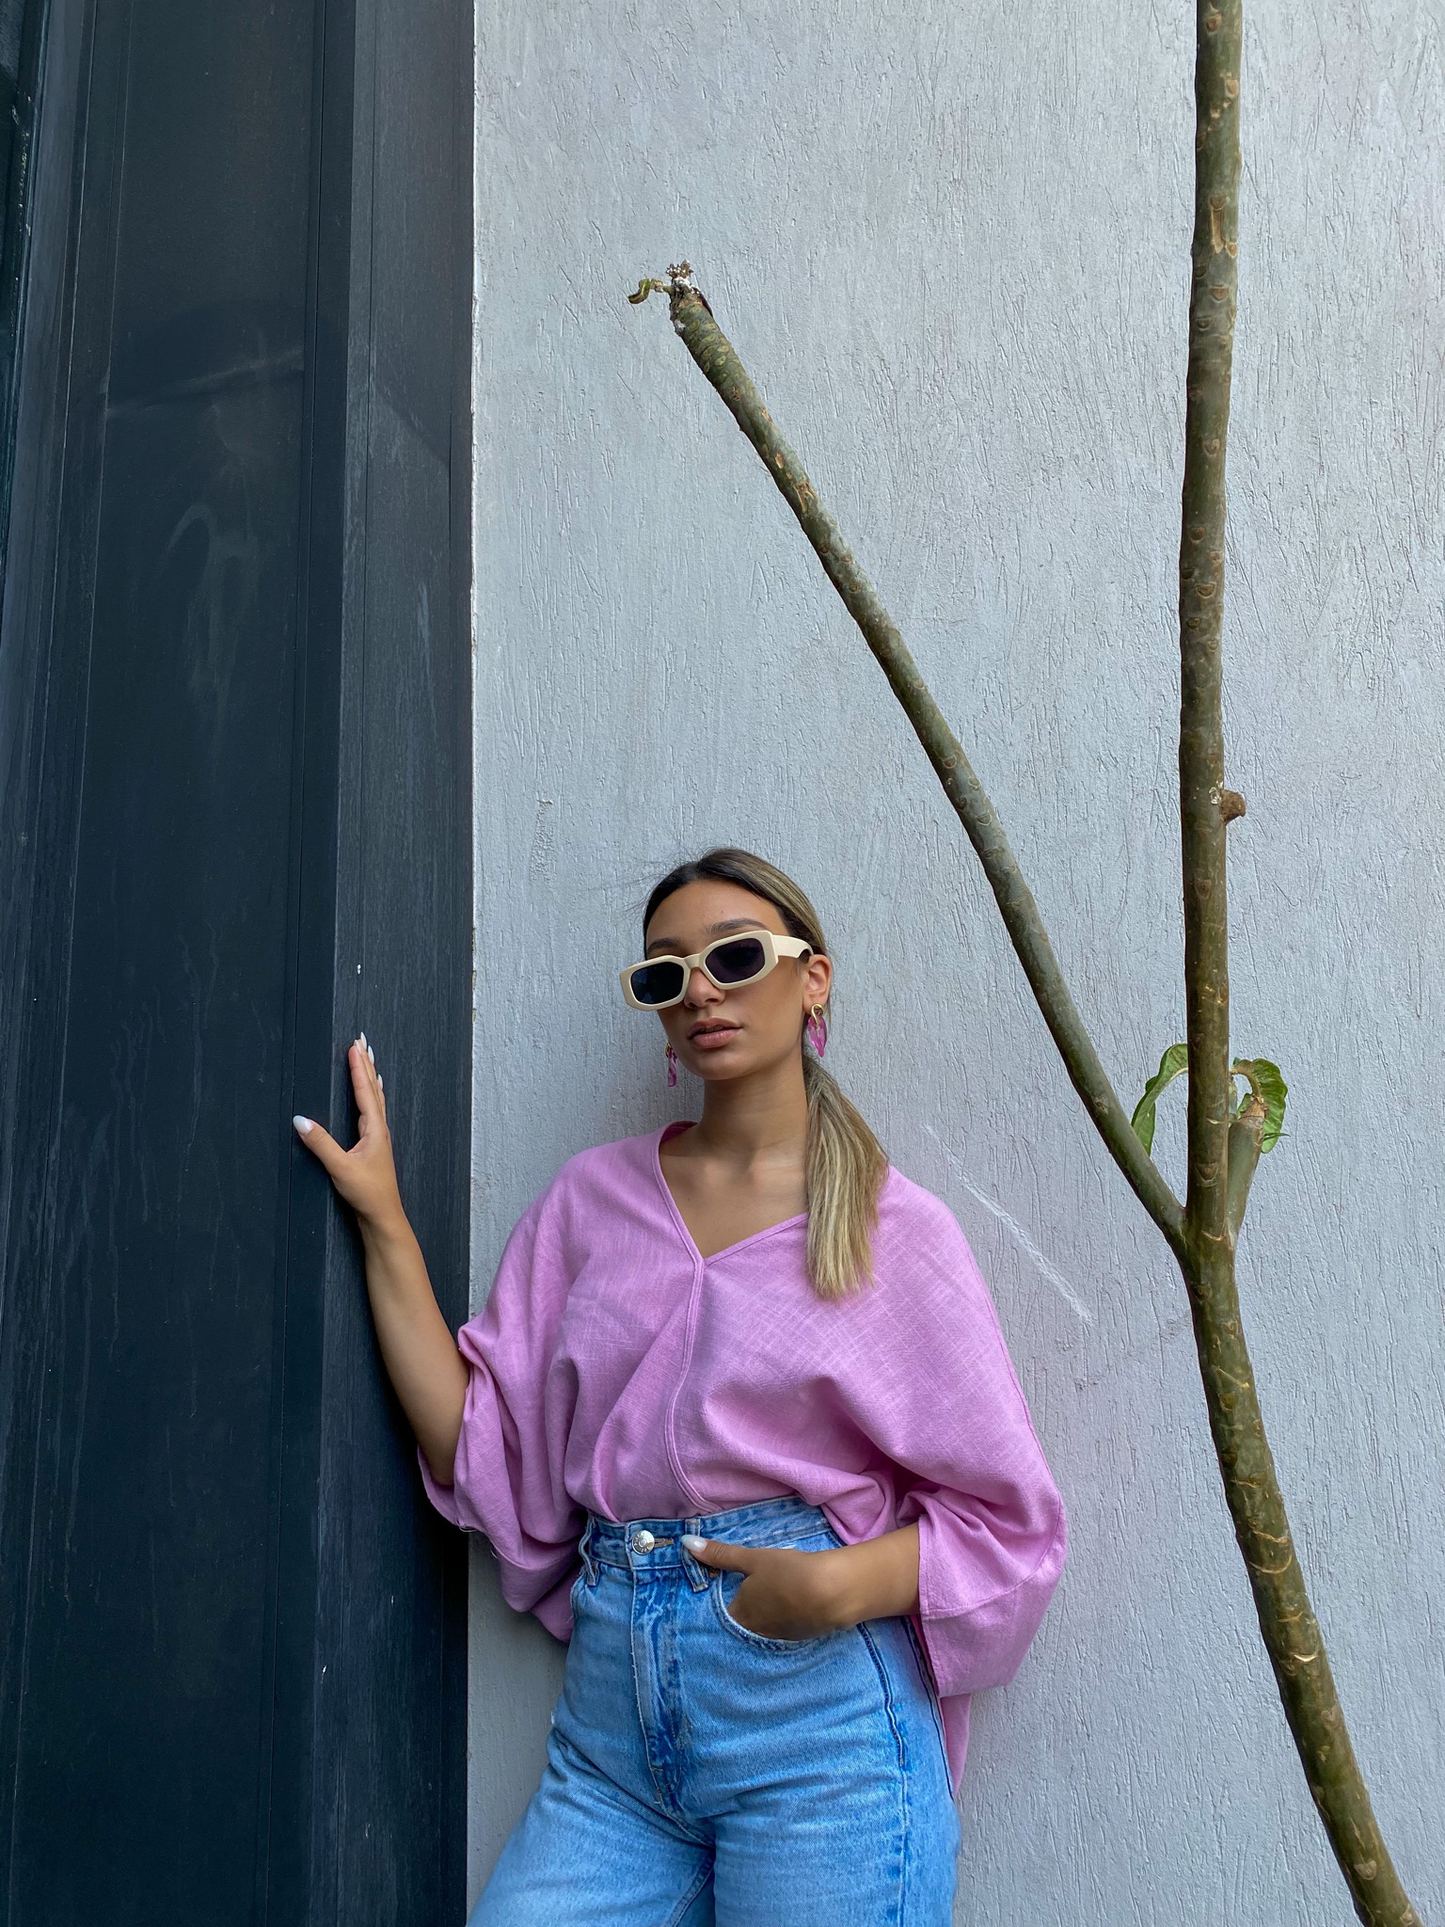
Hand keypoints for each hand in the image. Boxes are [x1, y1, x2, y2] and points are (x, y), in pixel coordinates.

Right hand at [292, 1034, 405, 1230]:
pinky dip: (371, 1097)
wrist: (383, 1216)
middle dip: (366, 1065)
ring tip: (368, 1060)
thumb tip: (300, 1120)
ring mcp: (378, 1138)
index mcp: (374, 1130)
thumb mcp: (340, 1168)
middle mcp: (379, 1130)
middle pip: (373, 1089)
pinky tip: (372, 1098)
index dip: (358, 1068)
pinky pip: (374, 1112)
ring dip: (369, 1078)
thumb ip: (320, 1144)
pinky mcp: (374, 1148)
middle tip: (363, 1042)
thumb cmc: (366, 1193)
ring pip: (375, 1099)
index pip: (364, 1091)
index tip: (354, 1046)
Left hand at [681, 1535, 851, 1639]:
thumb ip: (721, 1554)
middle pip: (744, 1621)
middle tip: (753, 1589)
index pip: (723, 1613)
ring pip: (766, 1625)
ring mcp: (780, 1637)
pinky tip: (795, 1601)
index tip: (728, 1589)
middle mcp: (756, 1632)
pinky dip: (786, 1615)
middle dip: (746, 1608)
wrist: (832, 1592)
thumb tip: (685, 1543)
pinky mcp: (802, 1636)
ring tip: (775, 1594)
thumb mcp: (753, 1558)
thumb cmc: (787, 1573)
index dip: (725, 1600)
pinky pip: (786, 1627)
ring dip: (767, 1612)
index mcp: (740, 1614)